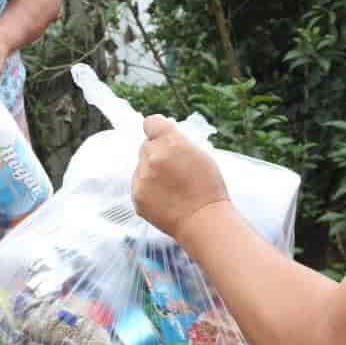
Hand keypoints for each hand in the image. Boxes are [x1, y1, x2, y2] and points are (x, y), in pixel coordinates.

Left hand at [132, 115, 229, 240]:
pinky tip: (166, 198)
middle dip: (157, 154)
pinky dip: (149, 189)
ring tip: (172, 188)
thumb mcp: (200, 155)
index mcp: (171, 142)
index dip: (157, 130)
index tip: (161, 136)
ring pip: (141, 166)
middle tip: (174, 170)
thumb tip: (162, 135)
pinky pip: (139, 185)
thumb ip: (178, 142)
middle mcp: (152, 156)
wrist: (203, 221)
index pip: (151, 123)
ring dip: (151, 172)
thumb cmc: (208, 188)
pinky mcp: (137, 195)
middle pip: (146, 146)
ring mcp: (142, 177)